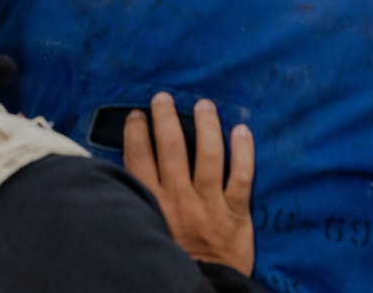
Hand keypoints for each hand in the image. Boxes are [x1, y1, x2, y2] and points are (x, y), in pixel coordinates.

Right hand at [124, 92, 254, 275]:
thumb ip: (140, 202)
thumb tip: (127, 174)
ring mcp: (209, 205)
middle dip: (166, 119)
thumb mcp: (146, 231)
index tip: (136, 115)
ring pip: (210, 156)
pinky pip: (243, 176)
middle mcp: (179, 201)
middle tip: (163, 97)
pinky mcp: (236, 213)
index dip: (136, 134)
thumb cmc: (170, 259)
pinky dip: (244, 151)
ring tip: (204, 104)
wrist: (200, 288)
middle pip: (173, 150)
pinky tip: (242, 130)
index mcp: (152, 205)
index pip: (138, 161)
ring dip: (206, 125)